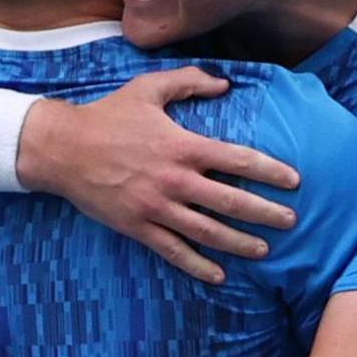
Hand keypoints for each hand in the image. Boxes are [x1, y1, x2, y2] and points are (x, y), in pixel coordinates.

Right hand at [16, 67, 299, 282]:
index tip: (293, 181)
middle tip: (291, 220)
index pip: (237, 160)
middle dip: (265, 213)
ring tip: (264, 250)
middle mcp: (174, 180)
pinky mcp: (137, 227)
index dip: (269, 171)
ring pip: (207, 232)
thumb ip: (190, 81)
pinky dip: (197, 265)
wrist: (62, 148)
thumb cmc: (107, 115)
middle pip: (230, 202)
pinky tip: (218, 275)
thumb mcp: (149, 88)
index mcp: (181, 146)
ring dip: (239, 243)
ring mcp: (156, 207)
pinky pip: (173, 251)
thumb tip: (226, 84)